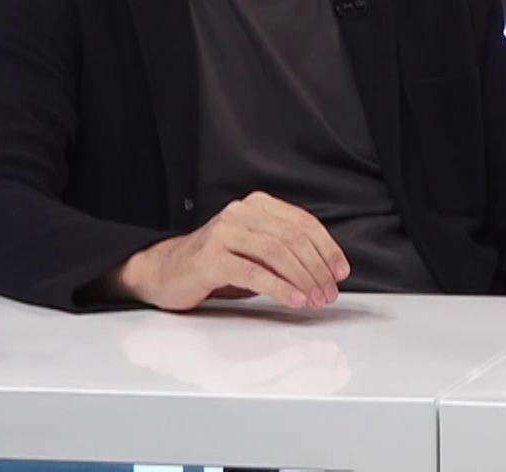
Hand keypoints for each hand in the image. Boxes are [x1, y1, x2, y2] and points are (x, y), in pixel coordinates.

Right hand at [111, 192, 351, 310]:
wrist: (164, 271)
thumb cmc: (215, 264)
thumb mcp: (255, 252)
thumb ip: (284, 251)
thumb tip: (326, 270)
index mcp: (256, 206)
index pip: (302, 223)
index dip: (327, 248)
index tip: (341, 271)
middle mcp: (240, 213)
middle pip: (293, 238)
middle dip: (317, 268)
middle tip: (329, 292)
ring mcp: (223, 233)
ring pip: (277, 252)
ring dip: (303, 279)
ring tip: (315, 299)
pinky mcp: (210, 258)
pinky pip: (253, 272)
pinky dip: (279, 287)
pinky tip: (294, 299)